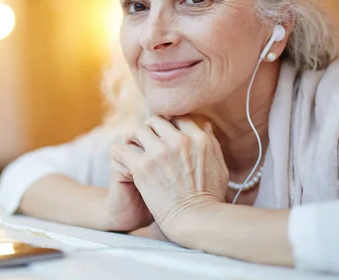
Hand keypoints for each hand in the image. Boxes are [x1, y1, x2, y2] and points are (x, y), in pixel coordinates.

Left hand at [111, 116, 228, 240]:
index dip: (169, 124)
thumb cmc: (210, 197)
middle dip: (151, 129)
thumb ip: (212, 143)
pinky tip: (121, 159)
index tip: (164, 133)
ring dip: (135, 139)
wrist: (195, 220)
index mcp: (198, 139)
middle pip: (157, 121)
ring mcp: (159, 152)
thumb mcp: (219, 166)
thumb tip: (206, 125)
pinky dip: (119, 152)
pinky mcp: (142, 166)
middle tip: (146, 141)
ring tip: (133, 149)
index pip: (178, 117)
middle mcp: (179, 141)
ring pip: (139, 131)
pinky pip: (122, 149)